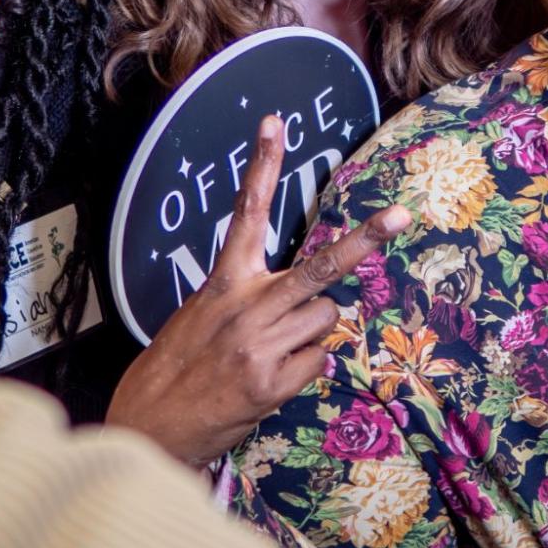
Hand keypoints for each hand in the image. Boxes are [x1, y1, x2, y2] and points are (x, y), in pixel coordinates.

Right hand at [105, 114, 410, 467]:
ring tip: (275, 350)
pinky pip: (318, 361)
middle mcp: (246, 306)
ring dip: (313, 331)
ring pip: (326, 318)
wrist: (150, 425)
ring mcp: (261, 344)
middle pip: (318, 267)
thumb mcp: (200, 315)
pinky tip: (272, 379)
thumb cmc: (176, 366)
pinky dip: (305, 369)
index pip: (246, 211)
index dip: (262, 164)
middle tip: (398, 217)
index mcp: (224, 281)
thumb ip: (247, 297)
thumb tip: (298, 297)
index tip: (276, 122)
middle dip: (362, 242)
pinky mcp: (273, 382)